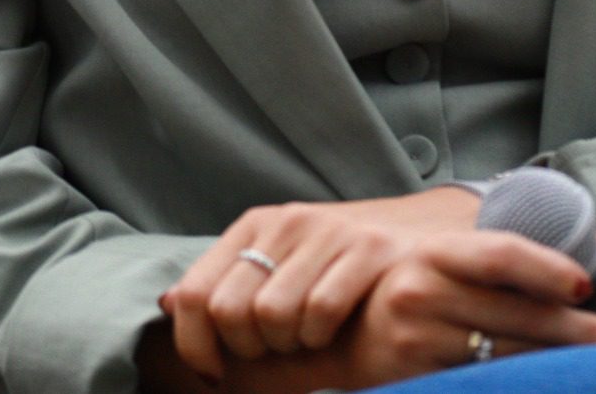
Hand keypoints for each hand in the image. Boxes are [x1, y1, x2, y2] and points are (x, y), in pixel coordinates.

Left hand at [165, 191, 536, 375]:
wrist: (428, 236)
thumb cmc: (343, 265)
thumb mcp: (281, 264)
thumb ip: (229, 284)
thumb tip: (167, 304)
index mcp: (253, 227)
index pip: (193, 294)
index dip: (196, 346)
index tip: (215, 371)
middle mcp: (284, 224)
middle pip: (229, 312)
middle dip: (248, 350)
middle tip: (275, 350)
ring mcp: (326, 232)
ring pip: (271, 316)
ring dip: (289, 345)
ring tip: (309, 337)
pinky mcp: (367, 248)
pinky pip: (320, 313)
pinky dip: (322, 336)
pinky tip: (334, 330)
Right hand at [331, 232, 595, 386]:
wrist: (340, 334)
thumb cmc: (420, 292)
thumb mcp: (468, 260)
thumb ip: (548, 250)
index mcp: (438, 252)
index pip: (500, 253)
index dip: (545, 267)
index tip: (587, 285)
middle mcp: (422, 290)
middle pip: (515, 312)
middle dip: (578, 331)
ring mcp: (415, 336)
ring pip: (504, 354)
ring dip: (558, 363)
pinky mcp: (413, 374)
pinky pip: (478, 380)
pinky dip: (518, 382)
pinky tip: (549, 383)